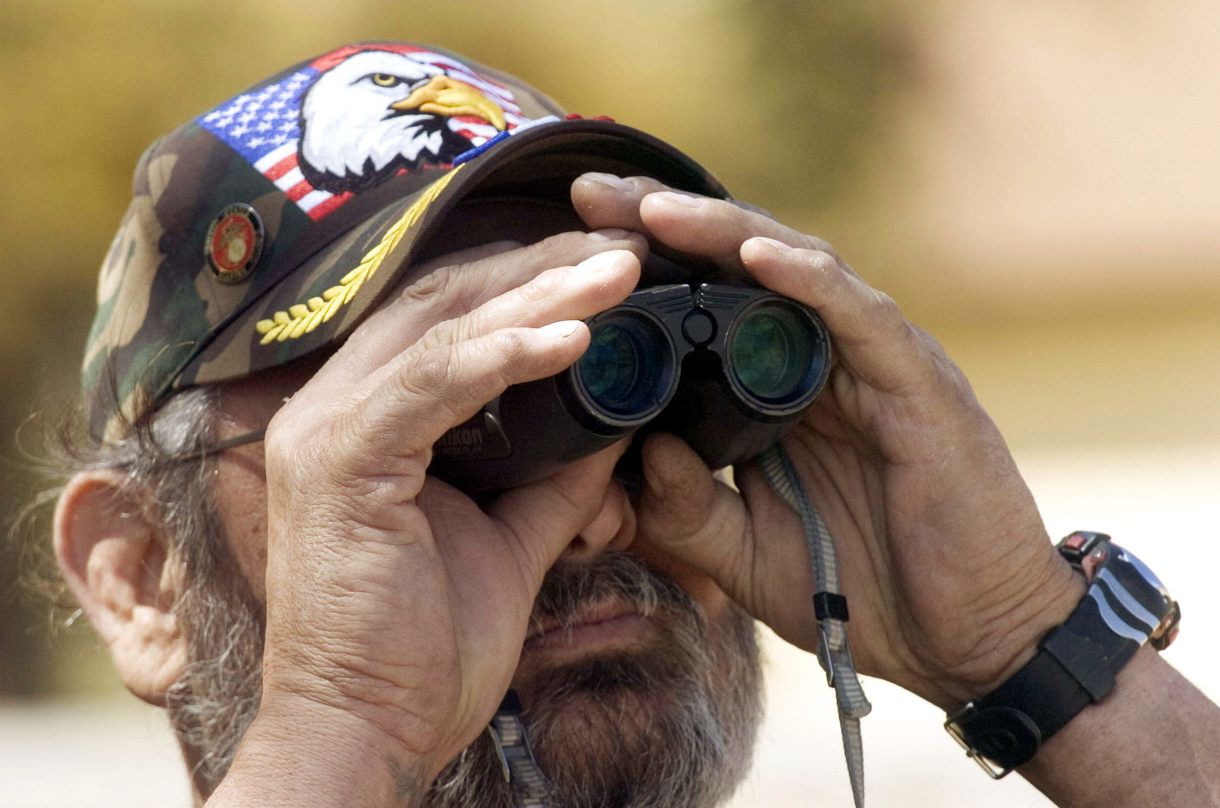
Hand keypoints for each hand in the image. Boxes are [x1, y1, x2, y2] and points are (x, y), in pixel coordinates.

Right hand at [242, 230, 646, 788]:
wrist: (368, 734)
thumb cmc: (427, 647)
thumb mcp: (513, 540)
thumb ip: (559, 474)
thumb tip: (620, 418)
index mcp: (367, 417)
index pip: (449, 318)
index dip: (528, 281)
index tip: (609, 267)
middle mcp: (333, 405)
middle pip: (446, 301)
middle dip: (542, 267)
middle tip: (627, 249)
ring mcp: (325, 428)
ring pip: (444, 329)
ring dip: (540, 294)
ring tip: (622, 274)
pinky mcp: (336, 462)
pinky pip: (433, 385)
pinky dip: (505, 356)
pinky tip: (575, 337)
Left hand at [571, 174, 1083, 707]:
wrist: (966, 639)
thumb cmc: (862, 591)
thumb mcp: (746, 553)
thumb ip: (688, 508)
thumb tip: (637, 450)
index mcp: (777, 392)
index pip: (703, 306)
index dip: (640, 271)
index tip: (566, 247)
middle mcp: (820, 360)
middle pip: (738, 265)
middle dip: (664, 221)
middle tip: (589, 192)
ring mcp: (871, 363)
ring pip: (794, 268)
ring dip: (722, 231)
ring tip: (651, 208)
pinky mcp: (918, 380)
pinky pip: (859, 314)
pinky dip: (809, 280)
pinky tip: (754, 254)